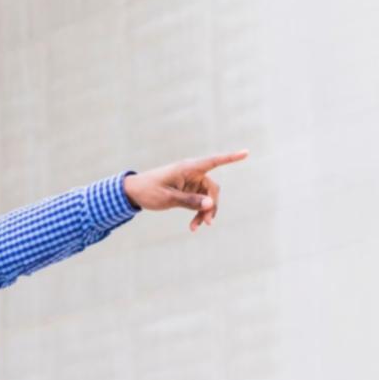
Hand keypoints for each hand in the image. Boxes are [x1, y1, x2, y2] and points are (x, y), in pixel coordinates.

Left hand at [122, 150, 248, 231]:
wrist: (132, 193)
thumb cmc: (148, 190)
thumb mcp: (168, 198)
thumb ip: (189, 201)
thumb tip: (211, 205)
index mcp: (188, 168)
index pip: (213, 161)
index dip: (230, 158)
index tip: (246, 152)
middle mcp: (192, 173)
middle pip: (212, 188)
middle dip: (212, 206)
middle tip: (207, 222)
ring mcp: (190, 183)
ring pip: (207, 198)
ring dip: (204, 212)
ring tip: (197, 227)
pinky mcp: (187, 191)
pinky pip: (199, 203)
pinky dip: (198, 213)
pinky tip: (193, 226)